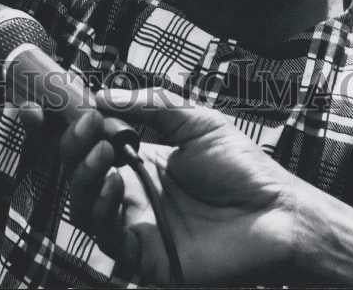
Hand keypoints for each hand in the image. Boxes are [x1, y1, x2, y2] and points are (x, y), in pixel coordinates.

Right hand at [58, 88, 298, 285]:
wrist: (278, 213)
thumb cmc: (244, 169)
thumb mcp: (197, 121)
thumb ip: (152, 105)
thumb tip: (103, 94)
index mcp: (144, 164)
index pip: (96, 147)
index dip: (80, 128)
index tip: (73, 106)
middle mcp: (135, 196)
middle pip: (82, 176)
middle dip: (75, 147)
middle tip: (87, 124)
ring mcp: (138, 227)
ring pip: (85, 208)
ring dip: (84, 176)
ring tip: (102, 150)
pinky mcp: (145, 258)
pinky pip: (107, 238)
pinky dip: (102, 208)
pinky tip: (115, 183)